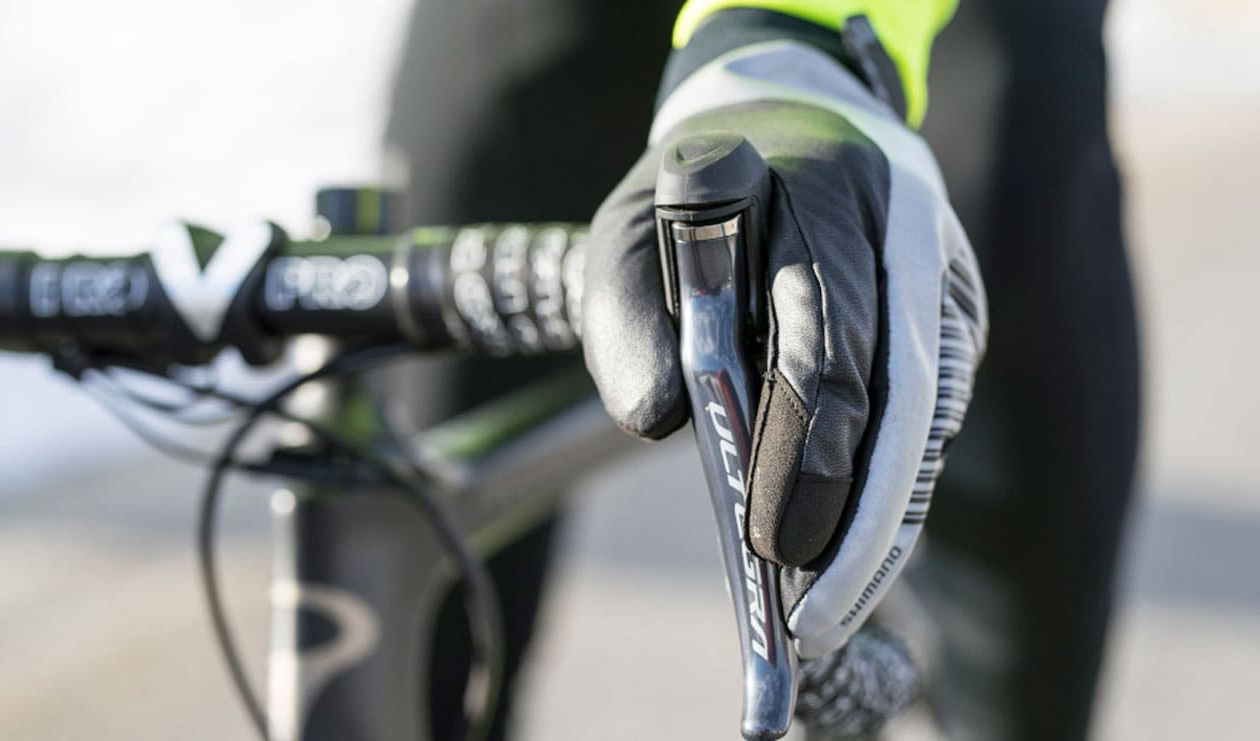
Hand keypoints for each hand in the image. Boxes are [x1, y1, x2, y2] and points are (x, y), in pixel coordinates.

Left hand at [582, 39, 985, 656]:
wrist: (783, 125)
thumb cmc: (690, 200)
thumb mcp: (630, 235)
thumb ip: (629, 316)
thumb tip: (665, 422)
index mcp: (826, 191)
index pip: (825, 341)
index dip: (803, 450)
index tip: (770, 544)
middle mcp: (907, 236)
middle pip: (894, 396)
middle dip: (854, 514)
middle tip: (810, 616)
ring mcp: (941, 281)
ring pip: (923, 421)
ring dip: (881, 522)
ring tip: (831, 612)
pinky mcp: (948, 323)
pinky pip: (923, 421)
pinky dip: (889, 496)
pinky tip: (853, 557)